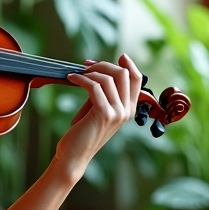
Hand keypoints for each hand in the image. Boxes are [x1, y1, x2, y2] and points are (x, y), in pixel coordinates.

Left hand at [55, 54, 141, 183]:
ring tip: (76, 74)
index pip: (137, 79)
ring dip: (90, 72)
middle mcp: (127, 110)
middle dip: (104, 65)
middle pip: (123, 74)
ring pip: (109, 78)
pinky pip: (94, 86)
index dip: (129, 64)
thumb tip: (99, 71)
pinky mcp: (104, 114)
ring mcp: (117, 113)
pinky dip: (80, 79)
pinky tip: (71, 78)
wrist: (74, 154)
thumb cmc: (82, 130)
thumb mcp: (96, 107)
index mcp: (129, 108)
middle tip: (86, 66)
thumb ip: (102, 92)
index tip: (118, 55)